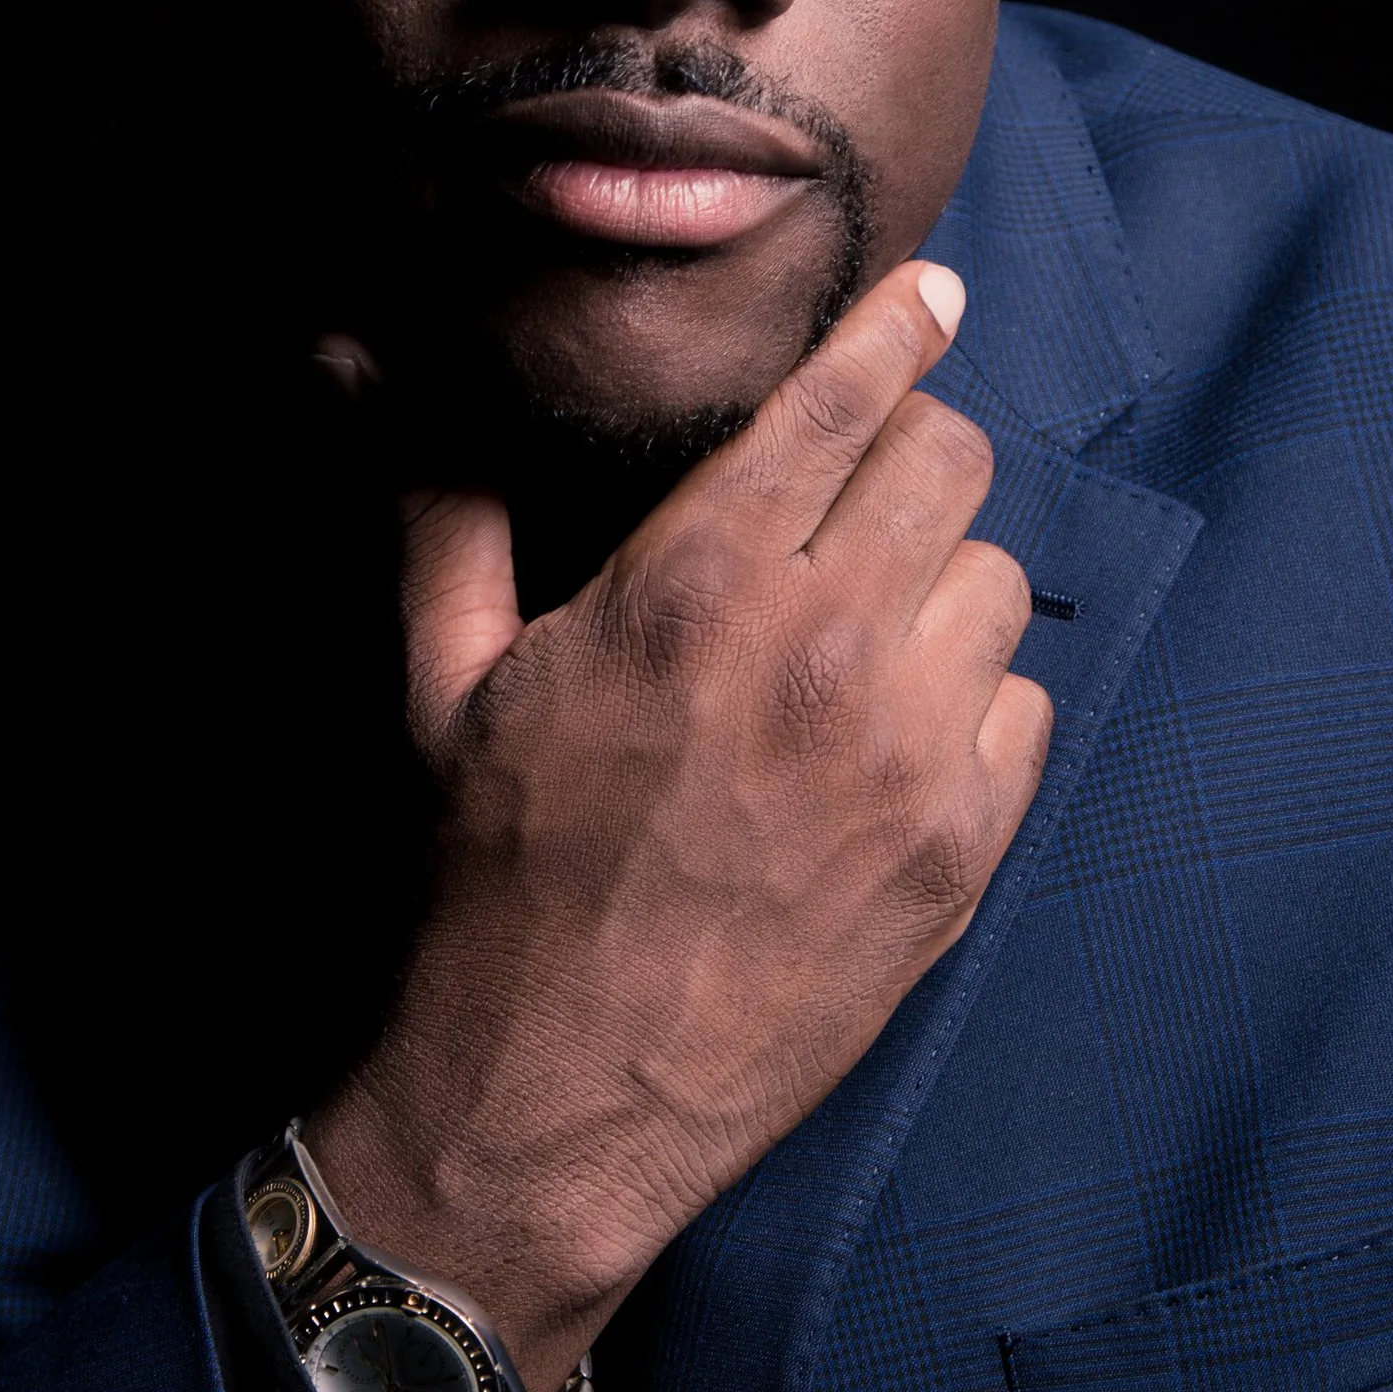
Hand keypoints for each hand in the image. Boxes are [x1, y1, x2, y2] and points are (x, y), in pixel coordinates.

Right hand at [307, 264, 1051, 1391]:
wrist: (560, 1093)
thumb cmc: (494, 881)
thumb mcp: (442, 687)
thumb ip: (441, 514)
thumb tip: (368, 370)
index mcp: (693, 583)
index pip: (843, 396)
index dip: (898, 327)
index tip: (932, 298)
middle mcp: (820, 648)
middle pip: (950, 462)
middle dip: (911, 462)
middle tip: (864, 505)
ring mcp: (907, 753)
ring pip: (997, 582)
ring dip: (940, 594)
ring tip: (863, 647)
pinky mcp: (962, 851)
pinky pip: (1024, 709)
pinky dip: (973, 711)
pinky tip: (891, 750)